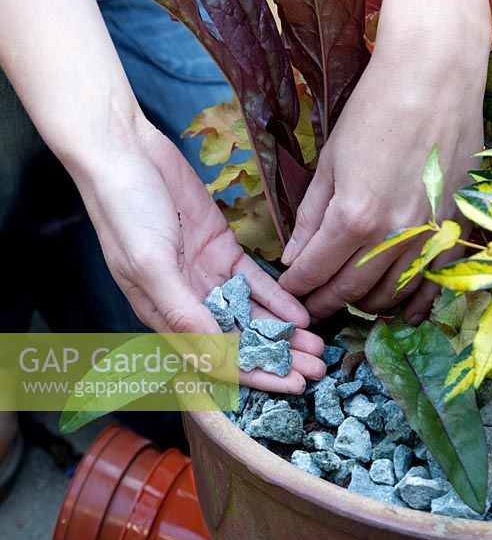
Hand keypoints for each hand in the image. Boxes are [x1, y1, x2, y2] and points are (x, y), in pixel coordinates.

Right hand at [71, 118, 325, 393]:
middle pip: (239, 340)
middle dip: (277, 357)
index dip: (254, 375)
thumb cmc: (125, 211)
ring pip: (251, 313)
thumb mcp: (150, 265)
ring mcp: (206, 275)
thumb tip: (214, 358)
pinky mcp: (221, 248)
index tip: (291, 386)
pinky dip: (277, 296)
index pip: (214, 358)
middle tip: (318, 369)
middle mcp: (187, 300)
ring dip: (283, 331)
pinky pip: (254, 279)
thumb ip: (183, 312)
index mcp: (163, 314)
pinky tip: (301, 311)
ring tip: (318, 346)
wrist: (128, 153)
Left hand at [279, 0, 491, 322]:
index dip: (297, 287)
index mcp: (353, 215)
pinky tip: (397, 307)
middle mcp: (392, 234)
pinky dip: (411, 301)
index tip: (288, 293)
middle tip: (310, 309)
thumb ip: (311, 215)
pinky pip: (432, 283)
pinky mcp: (455, 228)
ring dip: (363, 304)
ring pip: (391, 293)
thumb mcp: (330, 161)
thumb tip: (293, 255)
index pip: (316, 270)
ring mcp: (428, 235)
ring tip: (347, 300)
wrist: (435, 78)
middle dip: (324, 302)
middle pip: (350, 289)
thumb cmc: (374, 110)